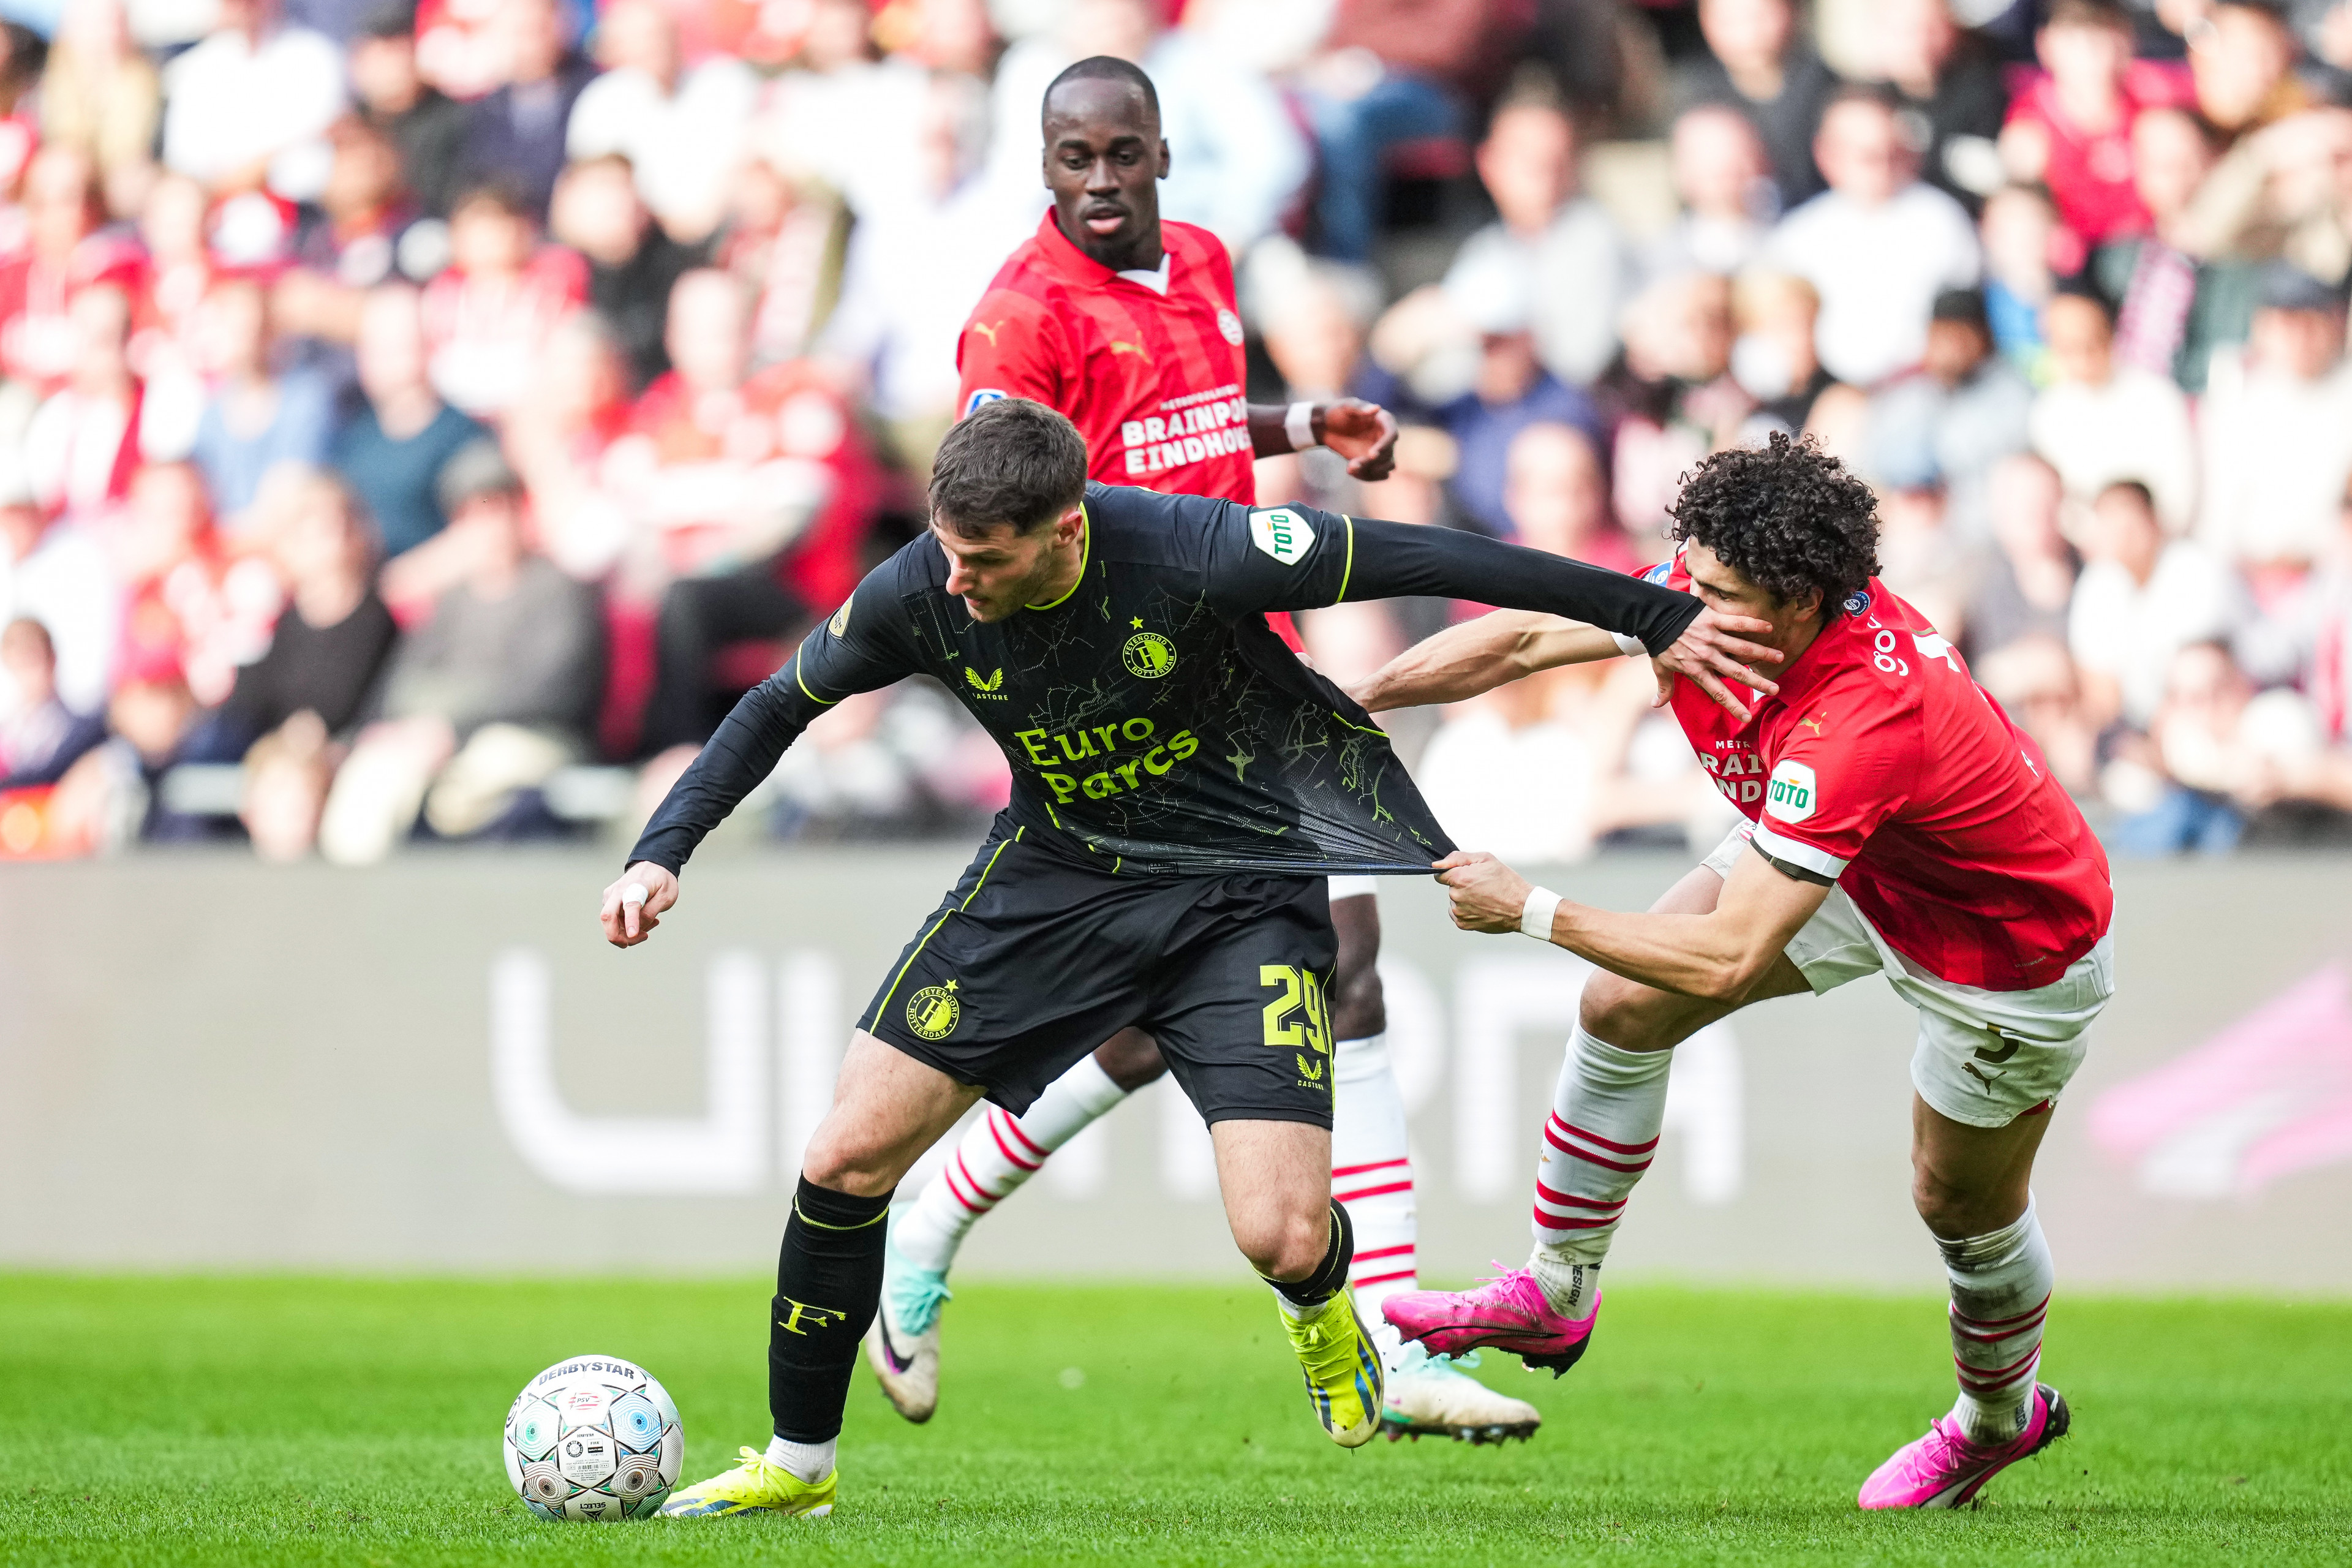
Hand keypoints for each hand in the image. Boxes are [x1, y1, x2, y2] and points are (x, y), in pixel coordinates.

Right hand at [600, 861, 679, 947]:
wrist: (653, 864)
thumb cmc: (661, 880)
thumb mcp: (666, 896)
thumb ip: (651, 912)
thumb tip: (635, 930)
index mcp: (635, 886)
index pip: (630, 906)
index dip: (631, 922)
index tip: (633, 935)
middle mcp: (617, 891)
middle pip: (607, 917)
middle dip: (618, 937)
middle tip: (639, 939)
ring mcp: (610, 896)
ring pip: (611, 923)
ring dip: (629, 932)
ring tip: (653, 922)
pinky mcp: (609, 901)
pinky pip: (615, 920)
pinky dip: (628, 926)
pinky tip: (645, 920)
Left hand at [1318, 399, 1399, 480]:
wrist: (1327, 426)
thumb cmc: (1337, 412)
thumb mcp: (1345, 407)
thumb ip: (1359, 407)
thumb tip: (1376, 408)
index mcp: (1383, 420)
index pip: (1392, 435)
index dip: (1384, 446)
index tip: (1371, 455)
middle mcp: (1385, 437)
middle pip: (1388, 455)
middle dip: (1371, 462)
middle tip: (1352, 465)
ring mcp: (1380, 451)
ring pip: (1385, 467)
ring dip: (1370, 472)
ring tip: (1350, 469)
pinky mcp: (1373, 462)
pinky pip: (1377, 475)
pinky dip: (1366, 476)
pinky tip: (1351, 471)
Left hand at [1433, 850, 1532, 934]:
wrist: (1521, 907)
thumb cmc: (1507, 882)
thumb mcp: (1486, 859)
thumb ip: (1458, 858)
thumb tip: (1438, 864)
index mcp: (1460, 878)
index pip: (1441, 874)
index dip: (1453, 872)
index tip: (1465, 875)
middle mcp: (1456, 896)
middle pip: (1450, 888)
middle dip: (1462, 885)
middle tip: (1482, 886)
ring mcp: (1459, 912)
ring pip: (1455, 901)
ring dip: (1465, 898)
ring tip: (1485, 898)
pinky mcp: (1463, 924)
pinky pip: (1458, 914)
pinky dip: (1467, 910)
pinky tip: (1482, 907)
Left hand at [1653, 607, 1782, 720]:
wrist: (1652, 616)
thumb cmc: (1658, 643)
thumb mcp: (1660, 669)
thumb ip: (1664, 688)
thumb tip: (1657, 705)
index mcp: (1696, 670)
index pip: (1719, 693)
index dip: (1734, 706)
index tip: (1748, 717)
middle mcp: (1707, 656)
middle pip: (1737, 672)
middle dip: (1758, 682)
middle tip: (1775, 689)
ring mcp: (1712, 637)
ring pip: (1742, 647)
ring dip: (1763, 653)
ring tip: (1780, 657)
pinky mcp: (1713, 619)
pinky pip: (1737, 622)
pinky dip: (1753, 624)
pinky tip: (1769, 626)